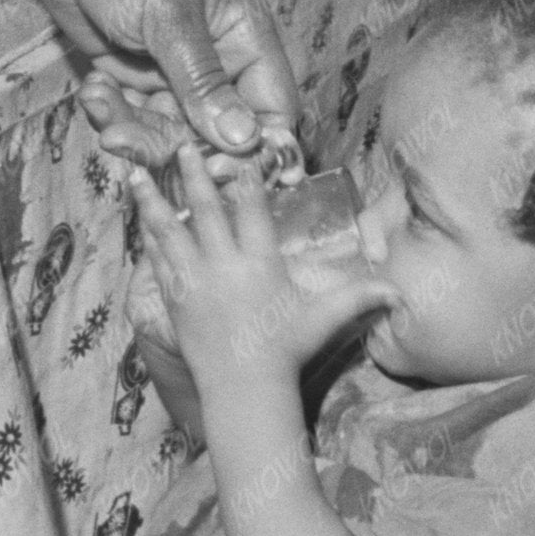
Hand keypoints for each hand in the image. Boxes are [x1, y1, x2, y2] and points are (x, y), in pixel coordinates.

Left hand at [22, 0, 303, 160]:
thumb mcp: (168, 17)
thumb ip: (203, 81)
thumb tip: (246, 142)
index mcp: (246, 35)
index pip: (272, 109)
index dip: (253, 149)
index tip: (216, 172)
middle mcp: (216, 58)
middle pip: (214, 132)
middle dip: (172, 142)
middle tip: (128, 142)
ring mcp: (172, 67)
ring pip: (168, 128)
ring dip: (133, 127)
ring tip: (99, 104)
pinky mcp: (132, 71)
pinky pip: (133, 113)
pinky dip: (111, 110)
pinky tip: (92, 87)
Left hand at [128, 141, 393, 428]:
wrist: (244, 388)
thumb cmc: (287, 352)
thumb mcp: (323, 320)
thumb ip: (358, 298)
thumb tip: (399, 292)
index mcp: (261, 264)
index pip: (253, 212)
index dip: (246, 182)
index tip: (237, 158)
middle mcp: (224, 266)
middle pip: (207, 211)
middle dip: (194, 176)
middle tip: (181, 147)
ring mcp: (195, 281)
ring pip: (170, 232)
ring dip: (153, 202)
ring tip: (136, 176)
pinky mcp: (175, 299)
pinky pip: (158, 261)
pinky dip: (150, 239)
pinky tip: (142, 223)